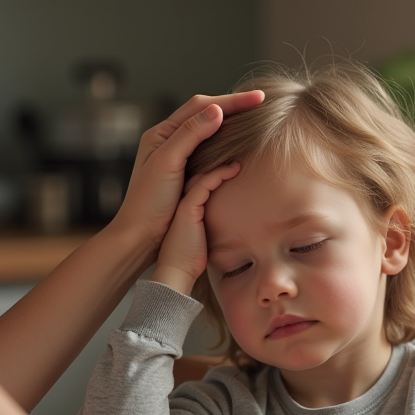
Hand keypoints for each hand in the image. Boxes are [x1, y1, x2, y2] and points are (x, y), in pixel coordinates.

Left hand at [111, 91, 263, 257]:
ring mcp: (177, 156)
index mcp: (161, 133)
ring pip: (208, 130)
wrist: (141, 236)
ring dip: (230, 121)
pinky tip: (239, 144)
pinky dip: (226, 141)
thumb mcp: (168, 162)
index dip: (230, 100)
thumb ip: (190, 134)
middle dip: (233, 106)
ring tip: (254, 116)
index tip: (258, 98)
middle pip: (205, 113)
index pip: (200, 106)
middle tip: (261, 101)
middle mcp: (168, 140)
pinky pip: (209, 149)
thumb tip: (217, 110)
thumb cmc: (149, 201)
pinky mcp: (185, 173)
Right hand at [151, 163, 240, 294]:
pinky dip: (220, 174)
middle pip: (197, 169)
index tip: (232, 154)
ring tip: (238, 152)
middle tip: (232, 143)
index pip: (198, 176)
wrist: (176, 271)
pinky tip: (235, 168)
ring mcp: (183, 202)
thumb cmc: (191, 257)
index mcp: (185, 203)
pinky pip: (205, 184)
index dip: (213, 164)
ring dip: (219, 160)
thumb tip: (236, 219)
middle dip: (213, 155)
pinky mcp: (187, 208)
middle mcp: (182, 199)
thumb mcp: (204, 234)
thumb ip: (213, 221)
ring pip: (200, 172)